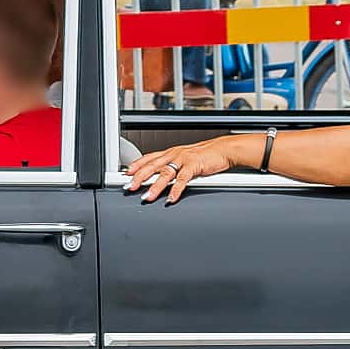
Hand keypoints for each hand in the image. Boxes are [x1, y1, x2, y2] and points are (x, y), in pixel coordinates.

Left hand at [121, 135, 251, 203]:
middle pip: (152, 166)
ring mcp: (183, 160)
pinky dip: (176, 190)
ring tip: (147, 197)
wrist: (223, 149)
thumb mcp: (185, 159)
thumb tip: (163, 179)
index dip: (136, 165)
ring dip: (155, 186)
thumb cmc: (206, 155)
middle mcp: (174, 154)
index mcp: (171, 152)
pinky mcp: (194, 166)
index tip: (126, 174)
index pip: (149, 158)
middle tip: (129, 187)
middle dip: (139, 177)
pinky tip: (170, 198)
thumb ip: (174, 168)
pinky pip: (182, 180)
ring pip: (165, 173)